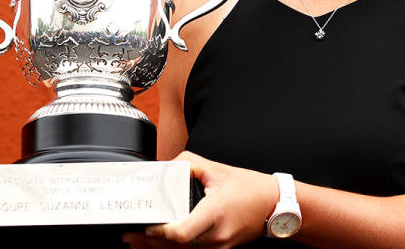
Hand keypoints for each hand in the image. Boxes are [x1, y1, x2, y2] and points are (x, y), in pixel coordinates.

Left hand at [123, 151, 277, 247]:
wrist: (275, 205)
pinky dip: (175, 247)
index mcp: (215, 213)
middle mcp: (216, 234)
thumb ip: (189, 164)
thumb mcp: (218, 170)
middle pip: (177, 246)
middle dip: (149, 243)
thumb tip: (166, 167)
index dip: (160, 233)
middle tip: (128, 236)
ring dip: (158, 248)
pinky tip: (161, 245)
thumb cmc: (250, 188)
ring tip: (137, 242)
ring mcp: (219, 245)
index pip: (182, 232)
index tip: (146, 227)